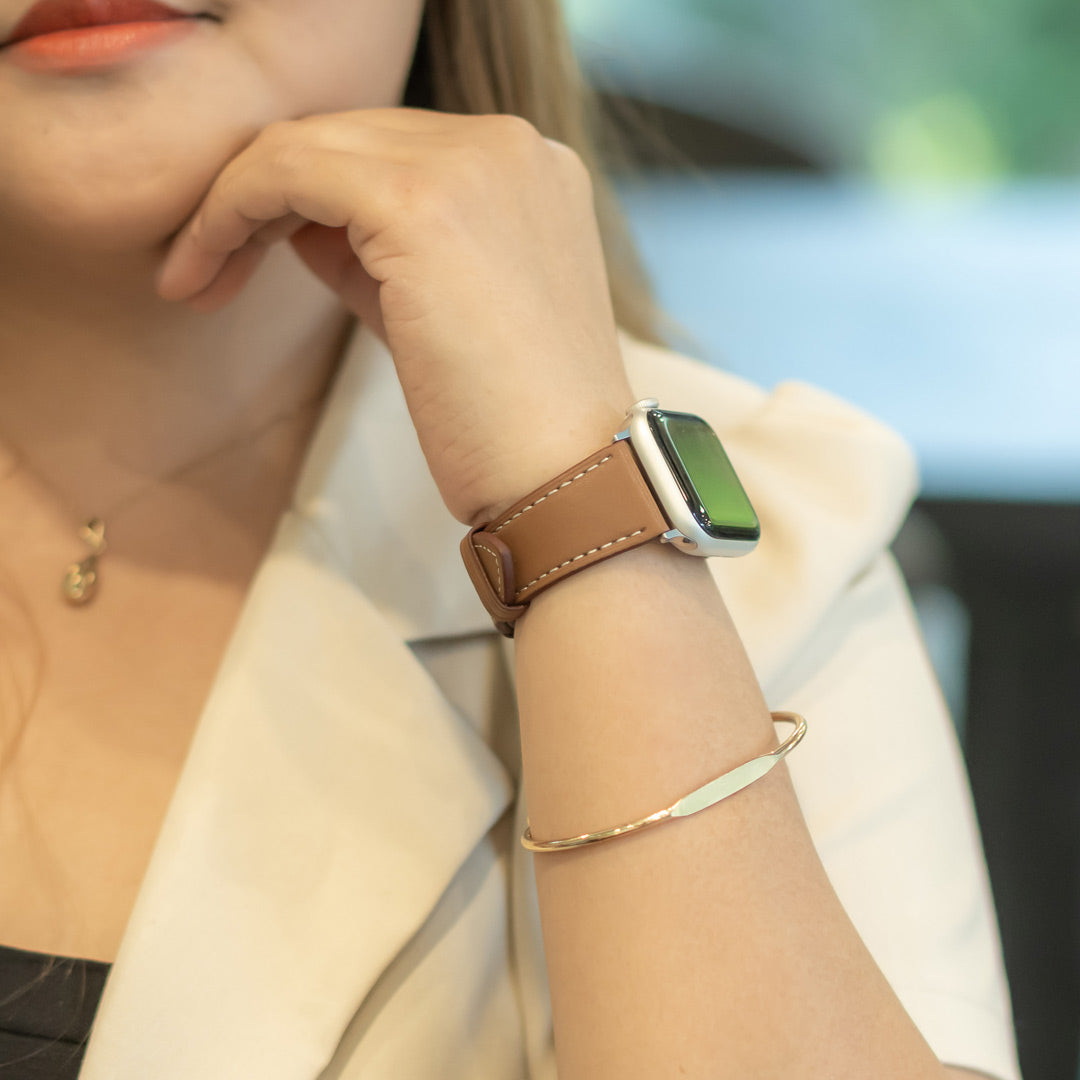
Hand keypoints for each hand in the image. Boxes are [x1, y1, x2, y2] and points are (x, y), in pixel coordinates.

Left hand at [155, 108, 633, 524]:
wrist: (565, 478)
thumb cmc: (510, 420)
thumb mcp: (441, 311)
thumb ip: (380, 250)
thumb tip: (299, 223)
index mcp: (528, 168)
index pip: (388, 145)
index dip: (309, 193)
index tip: (249, 256)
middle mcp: (508, 145)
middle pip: (343, 134)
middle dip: (262, 194)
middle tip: (208, 269)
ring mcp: (472, 163)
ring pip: (307, 142)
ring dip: (235, 202)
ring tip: (197, 276)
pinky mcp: (422, 200)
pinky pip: (287, 171)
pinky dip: (230, 213)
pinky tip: (202, 271)